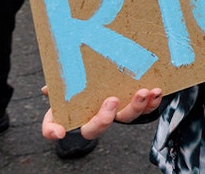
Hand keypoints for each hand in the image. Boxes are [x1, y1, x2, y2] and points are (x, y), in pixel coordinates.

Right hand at [41, 86, 162, 140]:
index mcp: (73, 112)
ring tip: (143, 92)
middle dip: (104, 118)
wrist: (110, 73)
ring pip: (126, 118)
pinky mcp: (136, 105)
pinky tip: (156, 91)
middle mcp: (95, 117)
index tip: (60, 132)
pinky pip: (146, 109)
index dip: (53, 131)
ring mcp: (117, 113)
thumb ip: (59, 83)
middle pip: (96, 128)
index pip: (55, 128)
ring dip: (136, 106)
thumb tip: (48, 88)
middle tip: (112, 101)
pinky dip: (152, 102)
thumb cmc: (85, 80)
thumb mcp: (68, 80)